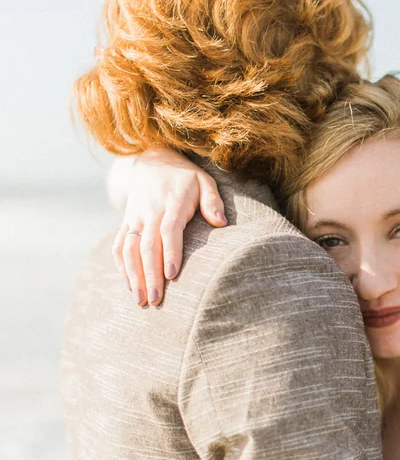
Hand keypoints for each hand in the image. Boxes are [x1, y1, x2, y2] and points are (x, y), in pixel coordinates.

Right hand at [112, 149, 227, 306]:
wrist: (152, 160)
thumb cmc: (186, 177)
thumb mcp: (205, 181)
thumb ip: (213, 202)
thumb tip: (221, 224)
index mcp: (173, 202)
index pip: (169, 229)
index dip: (170, 252)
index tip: (171, 274)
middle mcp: (150, 211)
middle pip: (147, 245)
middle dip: (150, 274)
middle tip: (155, 299)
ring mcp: (135, 217)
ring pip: (128, 248)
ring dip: (133, 275)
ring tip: (140, 299)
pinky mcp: (126, 221)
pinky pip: (118, 245)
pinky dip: (121, 266)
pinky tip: (130, 285)